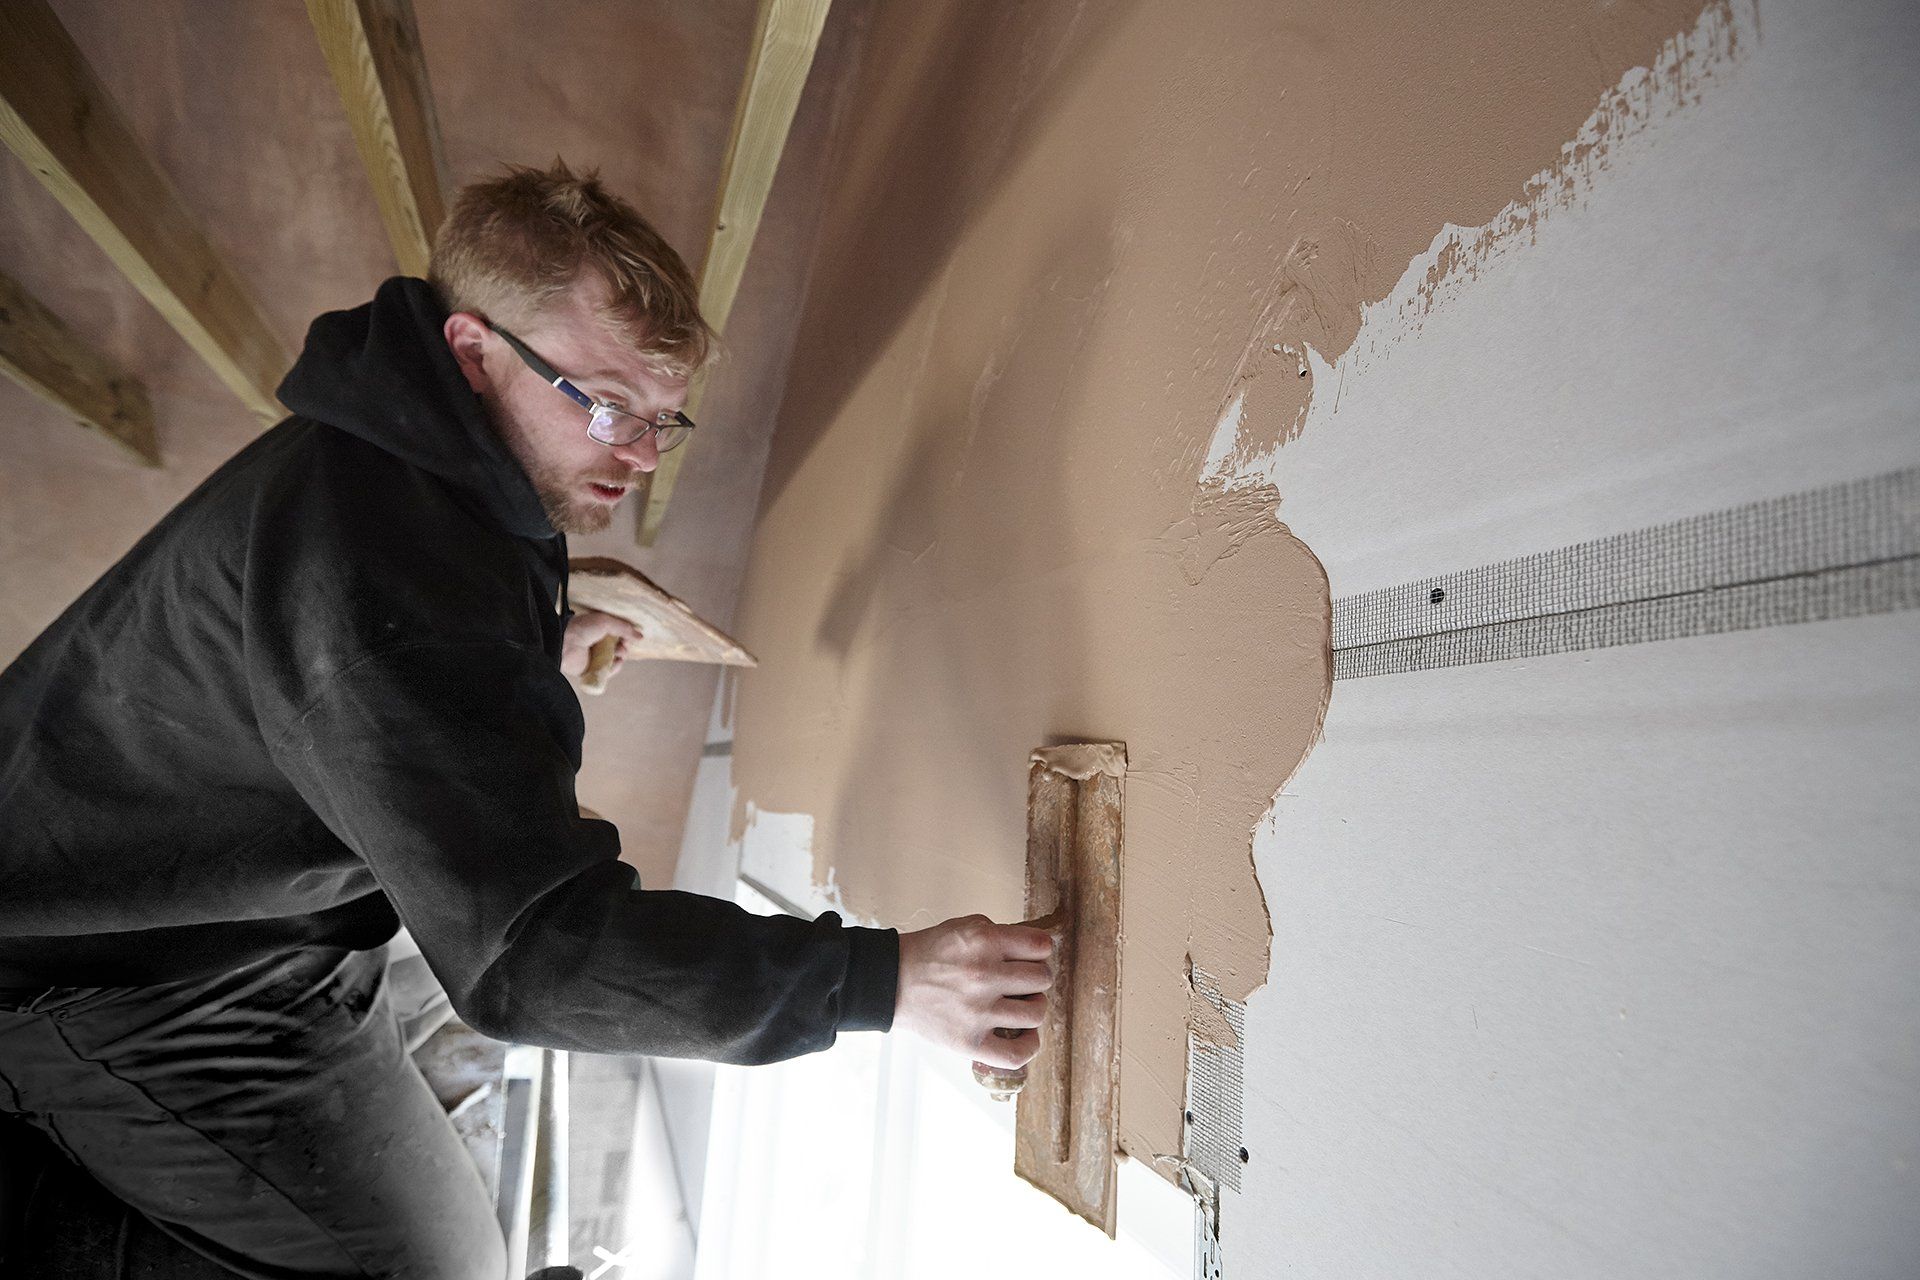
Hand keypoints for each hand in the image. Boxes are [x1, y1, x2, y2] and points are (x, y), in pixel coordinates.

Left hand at [561, 609, 643, 678]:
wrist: (564, 643)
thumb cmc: (582, 628)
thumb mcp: (606, 622)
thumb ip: (624, 628)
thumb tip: (641, 637)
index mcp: (598, 629)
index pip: (618, 633)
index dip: (626, 635)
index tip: (629, 636)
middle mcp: (597, 643)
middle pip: (619, 647)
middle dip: (624, 646)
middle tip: (623, 644)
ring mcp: (595, 657)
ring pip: (616, 659)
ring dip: (621, 656)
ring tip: (618, 653)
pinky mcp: (592, 670)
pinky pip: (609, 671)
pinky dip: (615, 667)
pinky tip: (617, 662)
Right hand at [894, 914, 1055, 1069]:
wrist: (891, 982)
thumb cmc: (930, 954)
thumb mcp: (964, 926)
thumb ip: (1001, 933)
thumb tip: (1038, 948)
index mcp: (984, 941)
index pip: (1042, 946)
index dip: (1041, 951)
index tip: (1032, 957)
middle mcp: (983, 975)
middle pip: (1042, 978)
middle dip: (1036, 978)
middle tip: (1022, 981)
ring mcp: (977, 1012)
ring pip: (1036, 1012)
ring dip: (1033, 1007)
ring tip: (1020, 1004)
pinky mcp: (970, 1043)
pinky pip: (1018, 1053)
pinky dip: (1030, 1044)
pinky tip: (1024, 1034)